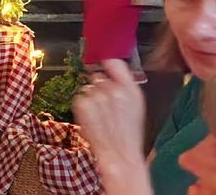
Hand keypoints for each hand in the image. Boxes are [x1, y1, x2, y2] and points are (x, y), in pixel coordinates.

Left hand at [73, 60, 146, 177]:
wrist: (119, 154)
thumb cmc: (128, 132)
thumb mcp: (136, 104)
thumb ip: (125, 80)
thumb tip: (111, 61)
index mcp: (130, 88)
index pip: (113, 62)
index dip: (106, 62)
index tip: (103, 64)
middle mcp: (113, 89)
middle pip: (98, 77)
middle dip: (100, 88)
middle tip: (106, 107)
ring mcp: (96, 96)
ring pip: (88, 88)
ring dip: (91, 98)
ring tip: (101, 116)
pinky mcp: (82, 104)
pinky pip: (80, 98)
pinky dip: (83, 107)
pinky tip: (93, 119)